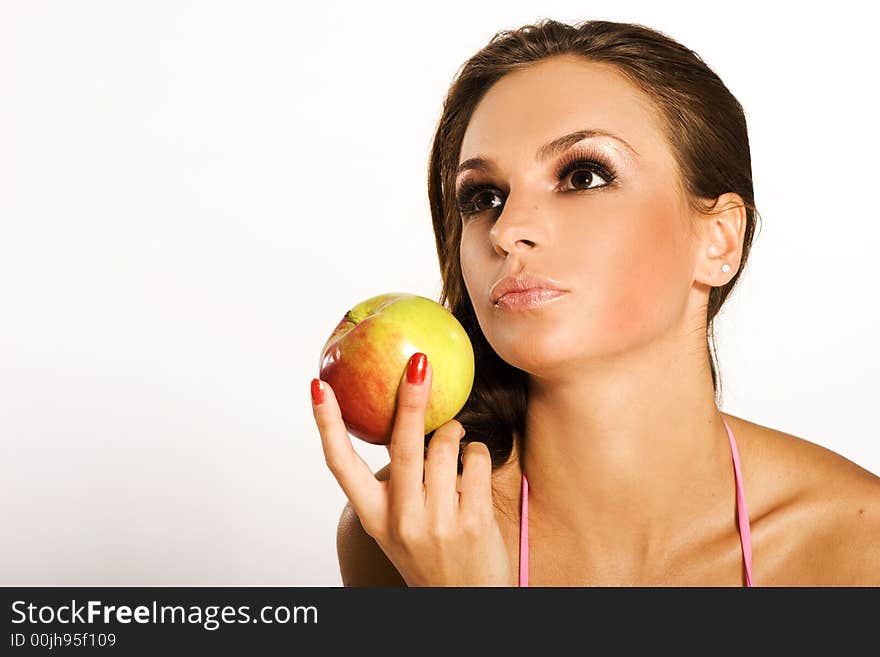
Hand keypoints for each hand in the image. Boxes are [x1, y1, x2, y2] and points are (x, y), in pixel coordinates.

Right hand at [311, 352, 511, 585]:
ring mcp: (438, 523)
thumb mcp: (399, 526)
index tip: (318, 386)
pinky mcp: (472, 522)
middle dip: (410, 400)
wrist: (467, 603)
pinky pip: (474, 459)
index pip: (340, 466)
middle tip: (418, 363)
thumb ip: (397, 483)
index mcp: (373, 518)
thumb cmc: (431, 555)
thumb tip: (404, 417)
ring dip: (453, 431)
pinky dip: (475, 451)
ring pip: (445, 446)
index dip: (327, 424)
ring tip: (454, 439)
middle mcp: (401, 520)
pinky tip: (471, 464)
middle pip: (403, 446)